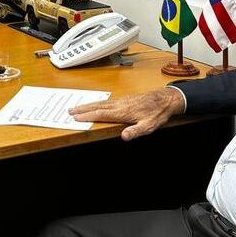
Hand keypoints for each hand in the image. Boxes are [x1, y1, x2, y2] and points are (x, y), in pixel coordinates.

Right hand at [69, 87, 185, 139]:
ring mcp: (122, 101)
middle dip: (83, 109)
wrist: (165, 99)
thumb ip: (135, 131)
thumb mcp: (149, 126)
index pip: (101, 114)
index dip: (88, 116)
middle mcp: (120, 104)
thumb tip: (124, 136)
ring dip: (88, 105)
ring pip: (101, 102)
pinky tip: (95, 104)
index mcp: (123, 112)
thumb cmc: (157, 113)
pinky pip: (106, 101)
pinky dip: (97, 103)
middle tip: (70, 111)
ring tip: (77, 107)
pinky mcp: (124, 99)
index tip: (76, 117)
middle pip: (97, 106)